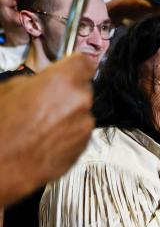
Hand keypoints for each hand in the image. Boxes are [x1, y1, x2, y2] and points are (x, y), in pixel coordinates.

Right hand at [0, 54, 94, 206]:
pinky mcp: (83, 147)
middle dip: (66, 93)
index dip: (74, 65)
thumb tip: (44, 83)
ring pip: (80, 113)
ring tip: (39, 123)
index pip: (84, 62)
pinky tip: (44, 138)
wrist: (2, 164)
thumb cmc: (2, 126)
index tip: (68, 68)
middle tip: (43, 100)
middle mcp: (81, 102)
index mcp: (65, 81)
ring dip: (66, 115)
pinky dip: (66, 133)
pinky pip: (78, 133)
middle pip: (82, 90)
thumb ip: (35, 81)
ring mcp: (85, 127)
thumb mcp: (9, 88)